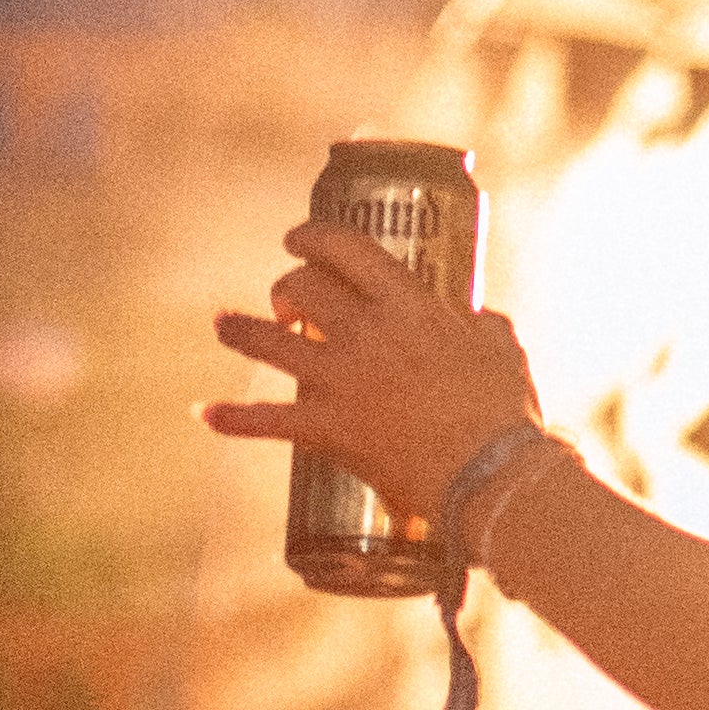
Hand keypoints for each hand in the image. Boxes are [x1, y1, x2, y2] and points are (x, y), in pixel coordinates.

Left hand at [202, 225, 550, 518]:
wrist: (488, 473)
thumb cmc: (504, 411)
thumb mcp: (501, 347)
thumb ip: (482, 324)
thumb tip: (477, 320)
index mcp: (409, 304)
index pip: (346, 248)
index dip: (312, 236)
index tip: (298, 240)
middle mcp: (365, 331)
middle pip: (302, 287)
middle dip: (286, 287)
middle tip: (287, 301)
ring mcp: (339, 379)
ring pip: (268, 341)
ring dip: (239, 330)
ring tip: (223, 325)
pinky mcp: (325, 428)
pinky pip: (263, 419)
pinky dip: (231, 417)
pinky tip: (204, 413)